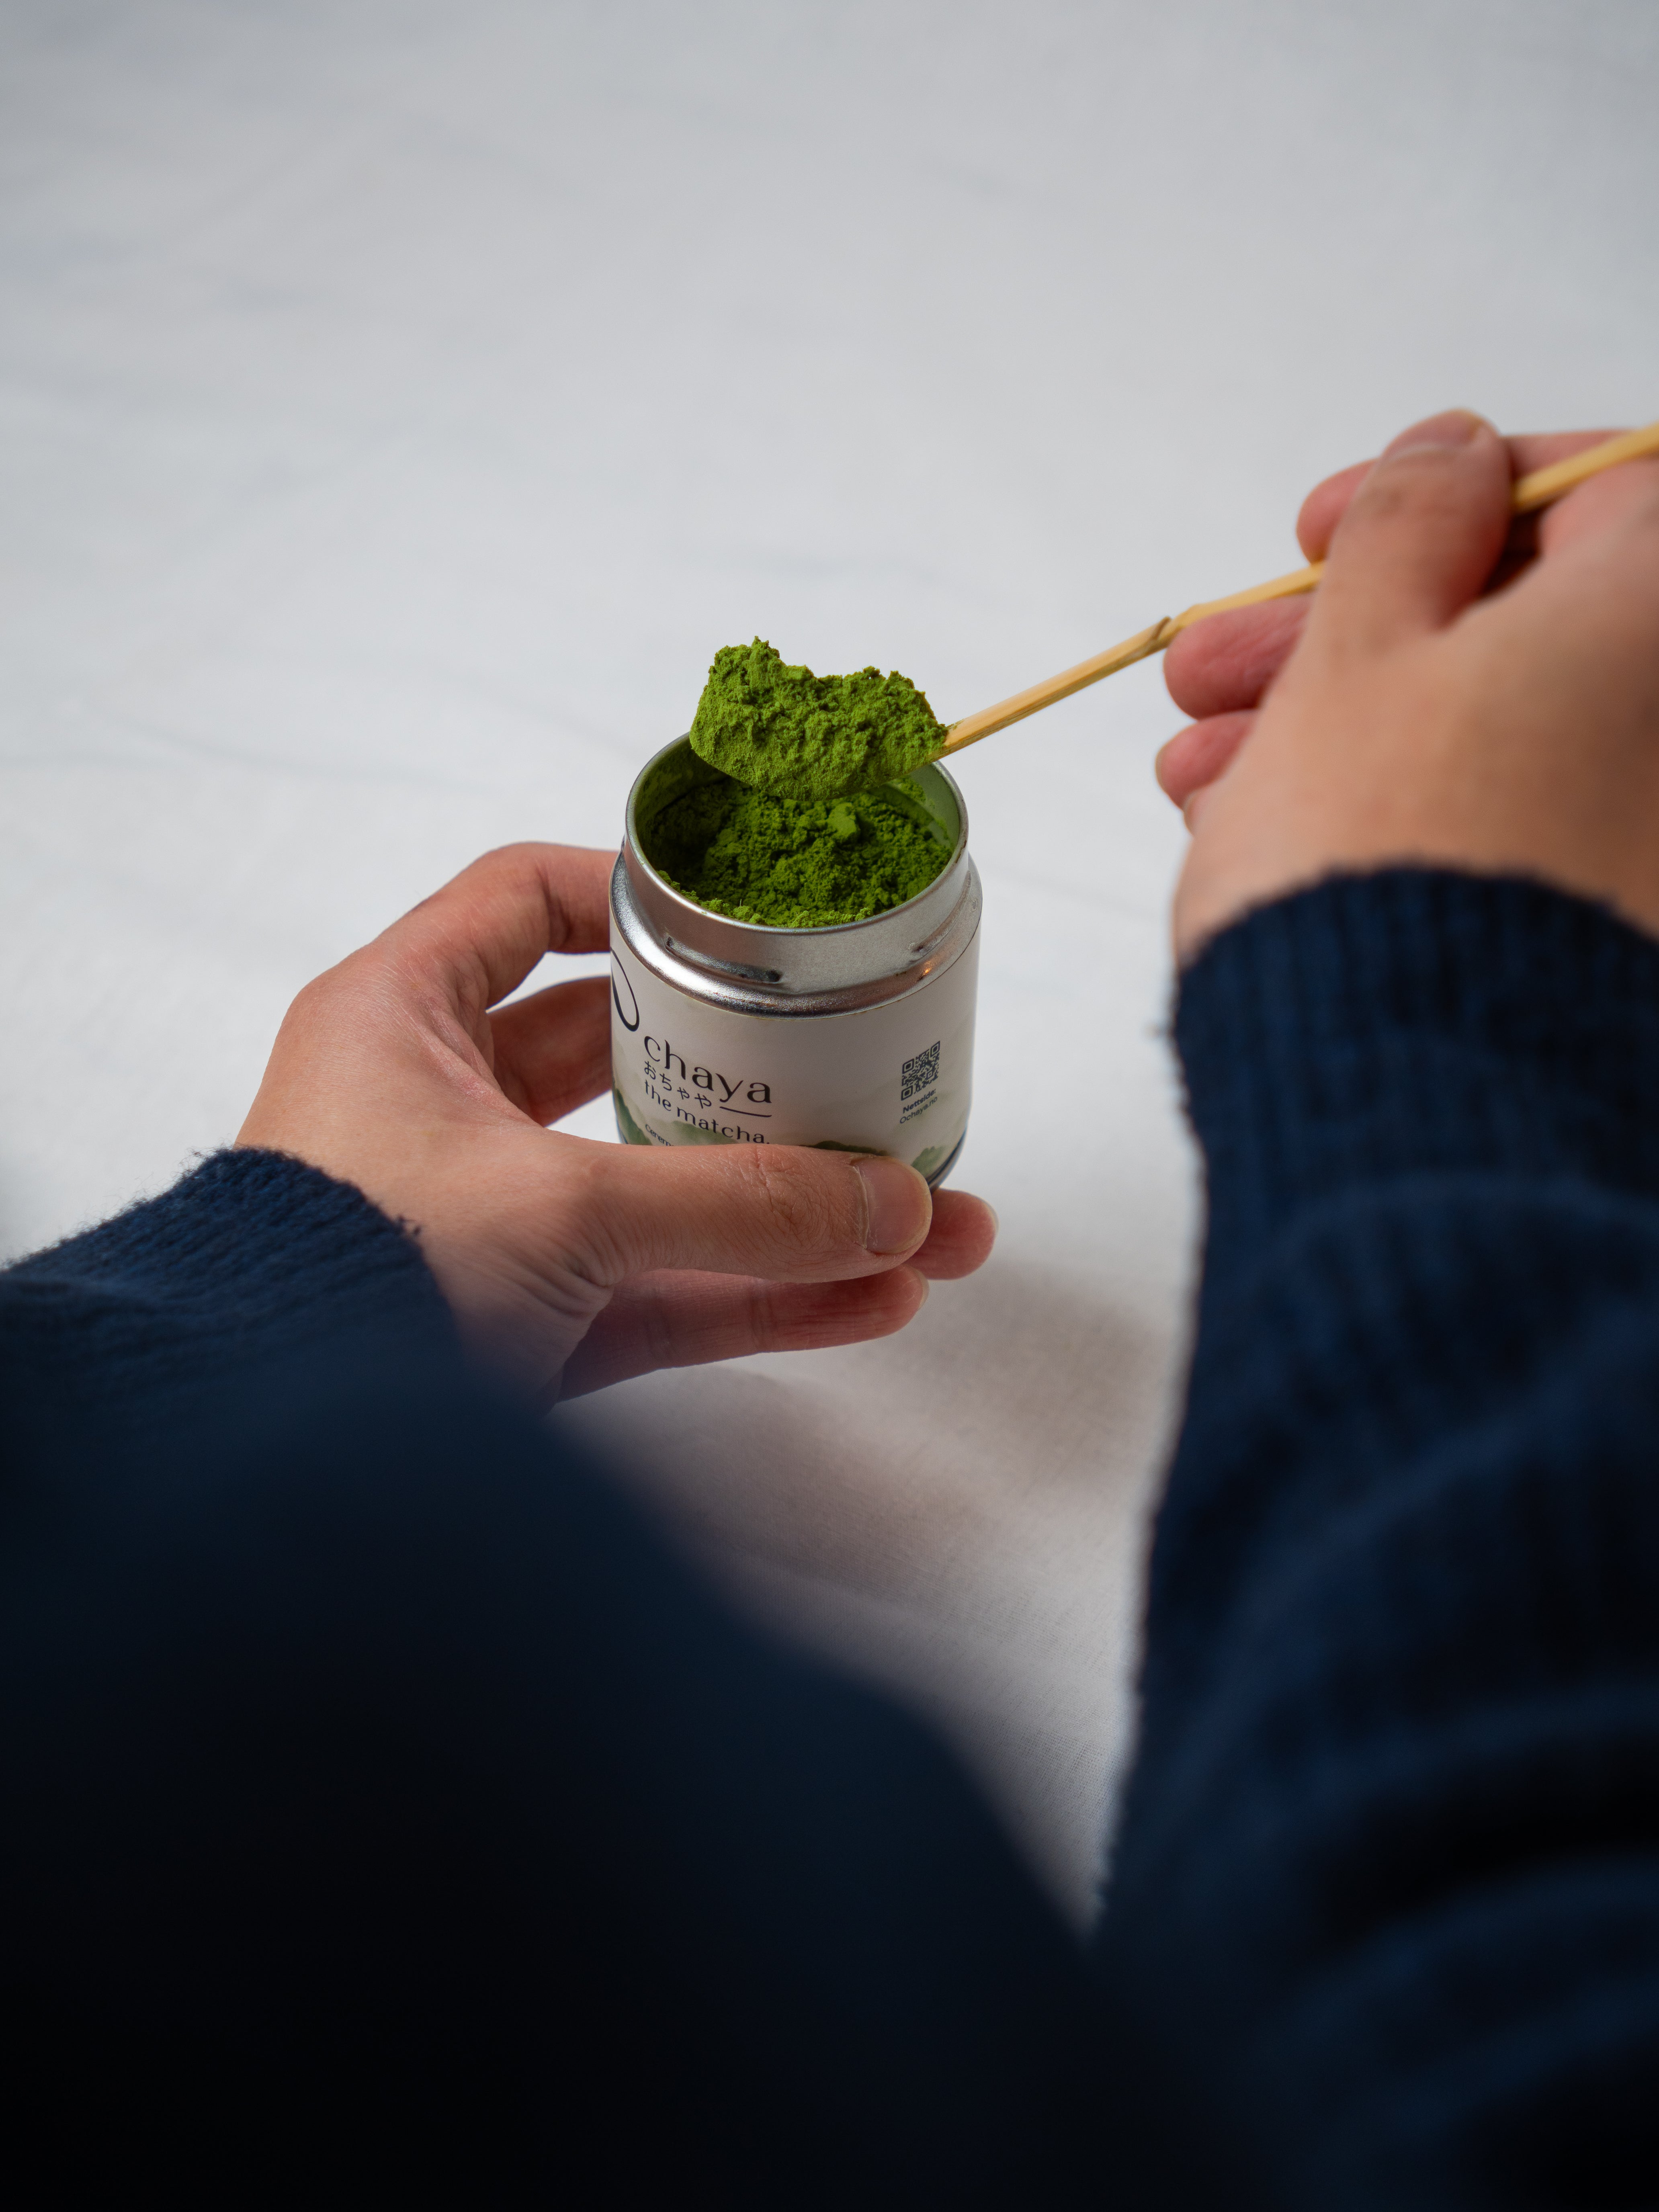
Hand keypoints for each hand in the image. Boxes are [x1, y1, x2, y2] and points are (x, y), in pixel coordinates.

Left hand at [237, 844, 994, 1403]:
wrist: (257, 1467)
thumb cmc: (359, 1273)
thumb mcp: (557, 1206)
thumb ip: (733, 1201)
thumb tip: (897, 1207)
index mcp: (403, 1019)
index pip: (524, 903)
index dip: (635, 895)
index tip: (747, 920)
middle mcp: (444, 1114)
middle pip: (634, 1062)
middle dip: (773, 1091)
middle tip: (876, 1092)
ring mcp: (490, 1229)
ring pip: (667, 1201)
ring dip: (799, 1215)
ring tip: (931, 1225)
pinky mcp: (524, 1332)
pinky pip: (663, 1299)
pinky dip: (761, 1298)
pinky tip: (874, 1298)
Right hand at [1152, 412, 1658, 957]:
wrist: (1412, 1105)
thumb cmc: (1383, 868)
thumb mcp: (1359, 653)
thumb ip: (1404, 529)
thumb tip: (1446, 455)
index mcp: (1655, 623)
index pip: (1594, 489)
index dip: (1443, 490)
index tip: (1327, 526)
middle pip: (1513, 631)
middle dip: (1339, 635)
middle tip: (1215, 664)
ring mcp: (1637, 844)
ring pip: (1478, 741)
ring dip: (1324, 733)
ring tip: (1194, 771)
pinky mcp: (1588, 935)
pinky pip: (1483, 834)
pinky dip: (1378, 817)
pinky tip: (1251, 834)